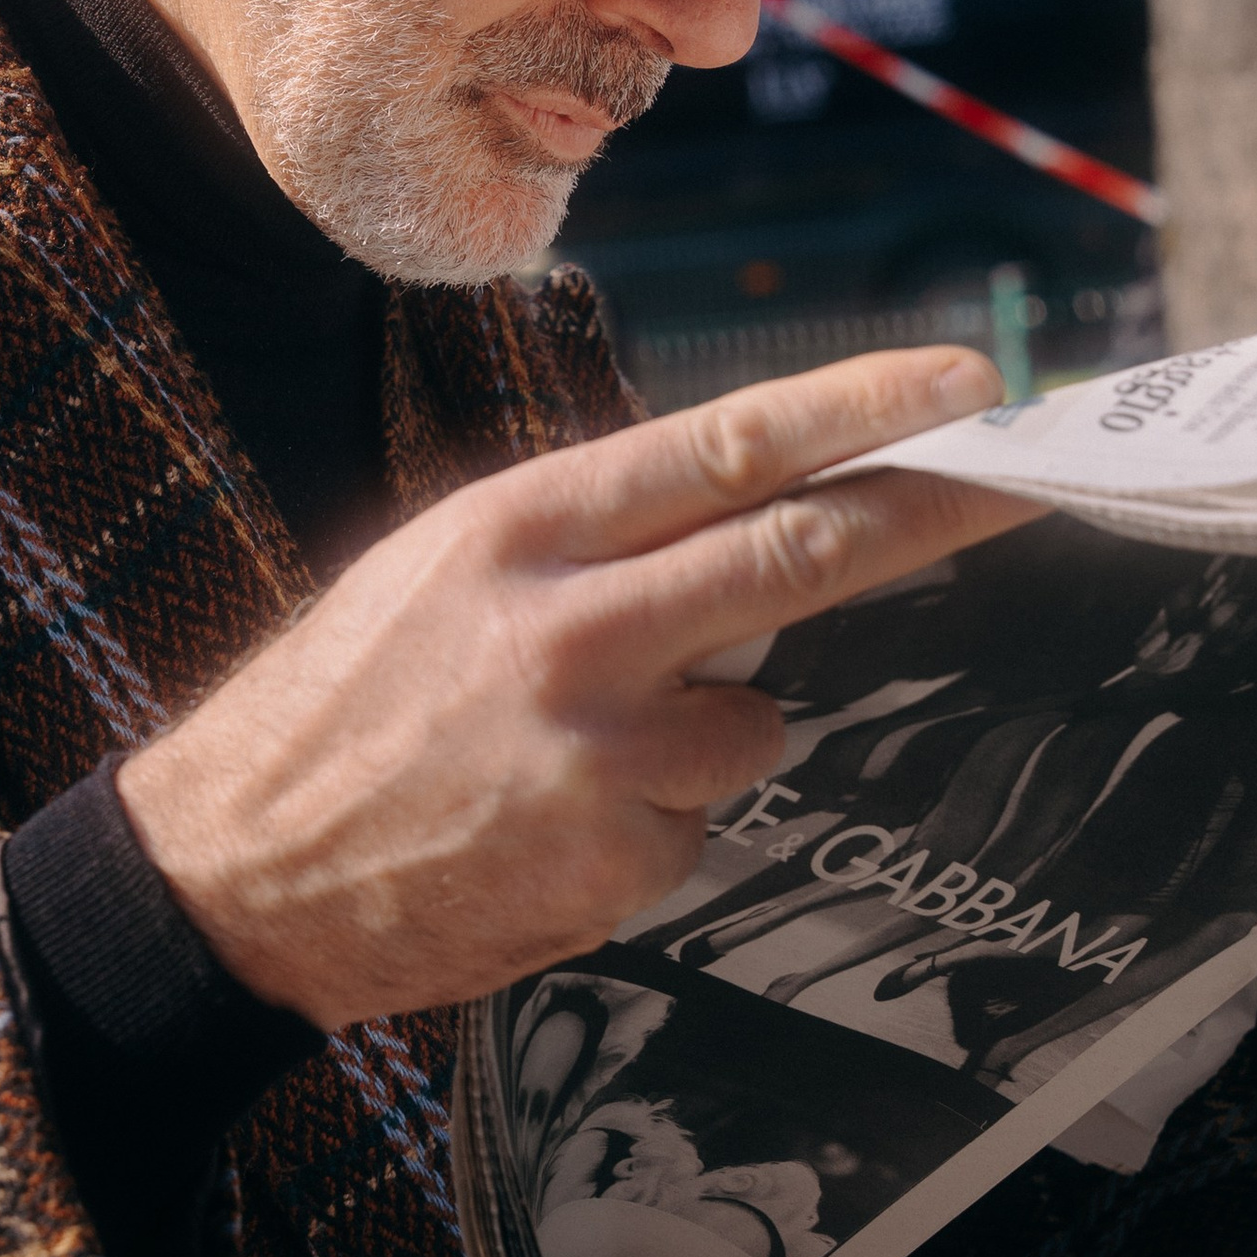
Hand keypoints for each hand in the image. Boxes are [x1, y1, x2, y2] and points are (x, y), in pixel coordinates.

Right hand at [119, 346, 1025, 1033]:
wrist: (233, 872)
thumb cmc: (347, 706)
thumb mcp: (444, 570)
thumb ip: (595, 546)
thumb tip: (752, 524)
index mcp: (522, 528)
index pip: (729, 447)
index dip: (863, 411)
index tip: (964, 385)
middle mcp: (571, 628)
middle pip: (799, 557)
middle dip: (930, 512)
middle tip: (1023, 478)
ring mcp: (601, 752)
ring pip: (756, 718)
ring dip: (705, 732)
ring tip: (572, 756)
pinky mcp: (615, 860)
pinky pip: (696, 821)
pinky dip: (649, 822)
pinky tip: (546, 827)